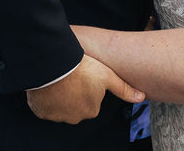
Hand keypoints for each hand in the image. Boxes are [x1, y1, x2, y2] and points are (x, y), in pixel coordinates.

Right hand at [26, 55, 143, 123]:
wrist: (55, 65)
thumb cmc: (83, 69)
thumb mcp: (107, 76)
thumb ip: (123, 89)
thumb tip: (141, 98)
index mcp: (91, 110)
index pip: (91, 100)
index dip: (87, 86)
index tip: (84, 75)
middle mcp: (74, 118)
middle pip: (75, 105)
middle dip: (74, 93)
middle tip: (72, 76)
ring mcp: (57, 116)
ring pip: (60, 106)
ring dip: (60, 95)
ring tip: (60, 78)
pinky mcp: (41, 111)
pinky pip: (44, 106)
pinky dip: (46, 98)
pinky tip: (50, 84)